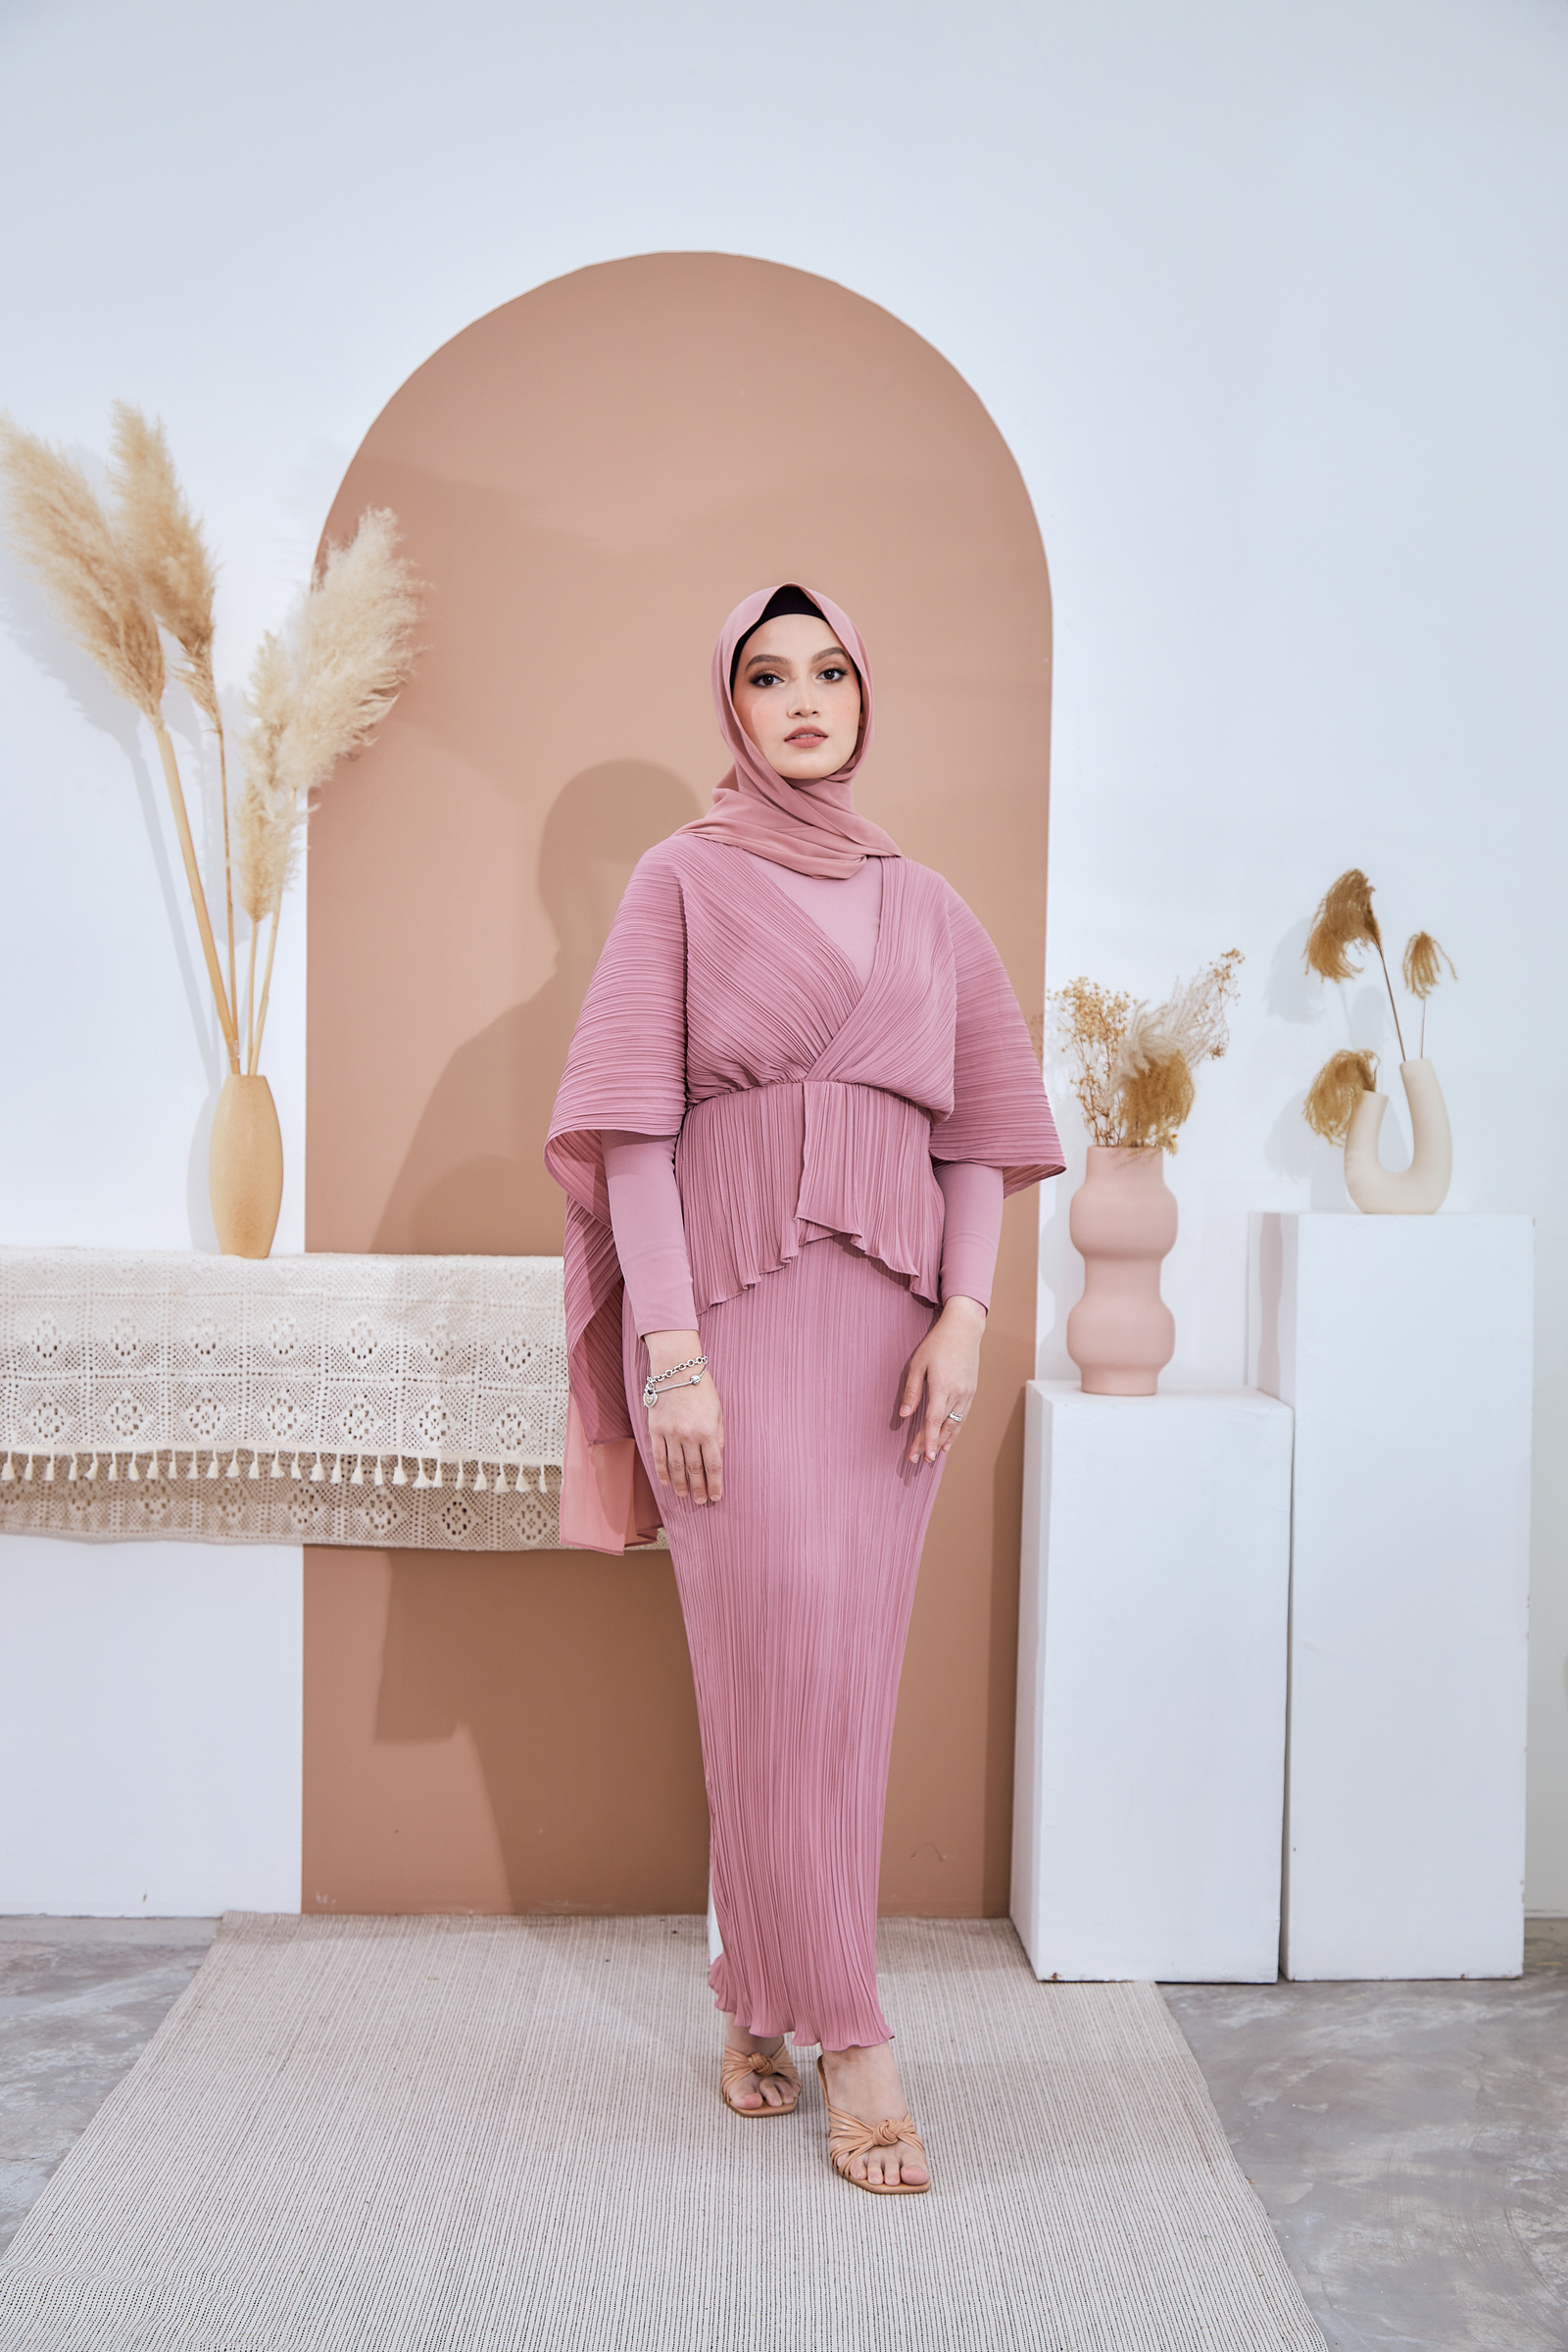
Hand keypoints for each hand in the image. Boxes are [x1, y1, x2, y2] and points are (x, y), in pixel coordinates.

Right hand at [644, 1329, 723, 1504]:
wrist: (676, 1369)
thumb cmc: (701, 1388)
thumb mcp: (718, 1411)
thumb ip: (718, 1435)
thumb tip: (717, 1456)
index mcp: (708, 1431)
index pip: (713, 1466)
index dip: (715, 1484)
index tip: (716, 1497)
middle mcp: (690, 1436)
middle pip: (695, 1470)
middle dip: (699, 1489)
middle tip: (700, 1501)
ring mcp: (671, 1434)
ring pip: (676, 1467)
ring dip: (681, 1484)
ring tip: (684, 1495)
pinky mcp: (656, 1430)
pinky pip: (659, 1456)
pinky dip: (662, 1471)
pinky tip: (666, 1482)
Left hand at [899, 1296, 984, 1465]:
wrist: (964, 1329)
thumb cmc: (938, 1343)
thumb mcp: (918, 1363)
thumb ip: (912, 1390)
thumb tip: (905, 1415)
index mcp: (943, 1387)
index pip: (933, 1421)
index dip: (926, 1440)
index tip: (920, 1456)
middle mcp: (958, 1393)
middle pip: (943, 1426)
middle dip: (930, 1444)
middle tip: (919, 1460)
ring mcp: (967, 1393)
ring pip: (955, 1424)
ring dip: (944, 1441)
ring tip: (933, 1455)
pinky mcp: (972, 1391)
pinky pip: (963, 1416)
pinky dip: (956, 1430)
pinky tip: (949, 1439)